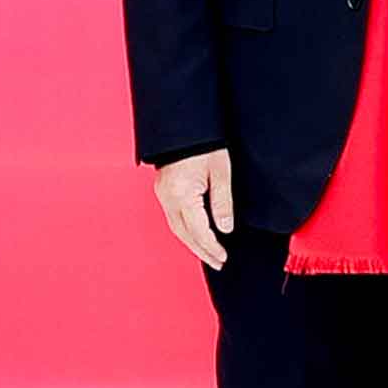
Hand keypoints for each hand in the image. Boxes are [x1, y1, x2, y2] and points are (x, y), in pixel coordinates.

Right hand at [152, 150, 234, 269]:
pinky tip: (195, 235)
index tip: (223, 256)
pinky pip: (173, 217)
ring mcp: (163, 194)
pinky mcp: (163, 190)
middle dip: (201, 251)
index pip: (198, 231)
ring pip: (176, 228)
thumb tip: (225, 228)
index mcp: (182, 194)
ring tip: (209, 253)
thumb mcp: (221, 173)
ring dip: (192, 243)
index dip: (211, 247)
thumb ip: (222, 202)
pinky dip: (185, 230)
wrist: (186, 125)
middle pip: (184, 234)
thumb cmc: (205, 144)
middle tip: (217, 262)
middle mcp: (168, 197)